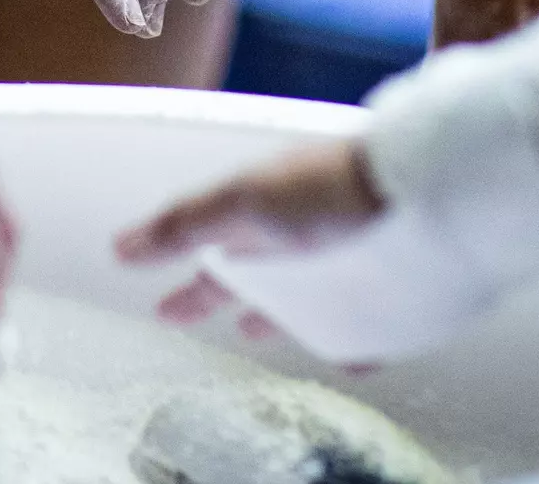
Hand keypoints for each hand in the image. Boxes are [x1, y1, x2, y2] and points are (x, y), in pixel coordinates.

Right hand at [114, 141, 381, 327]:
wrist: (415, 188)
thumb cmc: (324, 184)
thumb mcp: (237, 201)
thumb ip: (182, 225)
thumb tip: (123, 244)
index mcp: (256, 217)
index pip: (209, 258)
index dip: (184, 282)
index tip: (162, 306)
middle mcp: (296, 238)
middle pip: (249, 276)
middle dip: (219, 295)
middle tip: (185, 315)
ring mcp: (340, 264)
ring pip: (298, 297)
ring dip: (278, 315)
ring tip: (263, 334)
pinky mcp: (381, 292)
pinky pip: (359, 321)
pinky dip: (346, 337)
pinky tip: (345, 353)